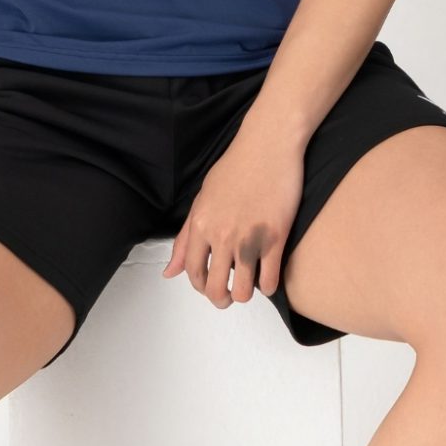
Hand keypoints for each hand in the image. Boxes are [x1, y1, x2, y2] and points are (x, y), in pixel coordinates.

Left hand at [162, 120, 306, 308]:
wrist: (268, 145)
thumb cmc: (236, 167)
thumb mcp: (202, 200)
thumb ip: (186, 238)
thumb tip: (170, 271)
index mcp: (201, 226)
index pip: (193, 273)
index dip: (200, 287)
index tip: (209, 286)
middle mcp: (222, 236)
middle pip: (215, 289)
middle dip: (221, 300)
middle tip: (228, 298)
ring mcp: (249, 239)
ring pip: (243, 291)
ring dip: (245, 295)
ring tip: (249, 287)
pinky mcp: (276, 238)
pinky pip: (270, 280)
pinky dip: (268, 287)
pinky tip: (268, 279)